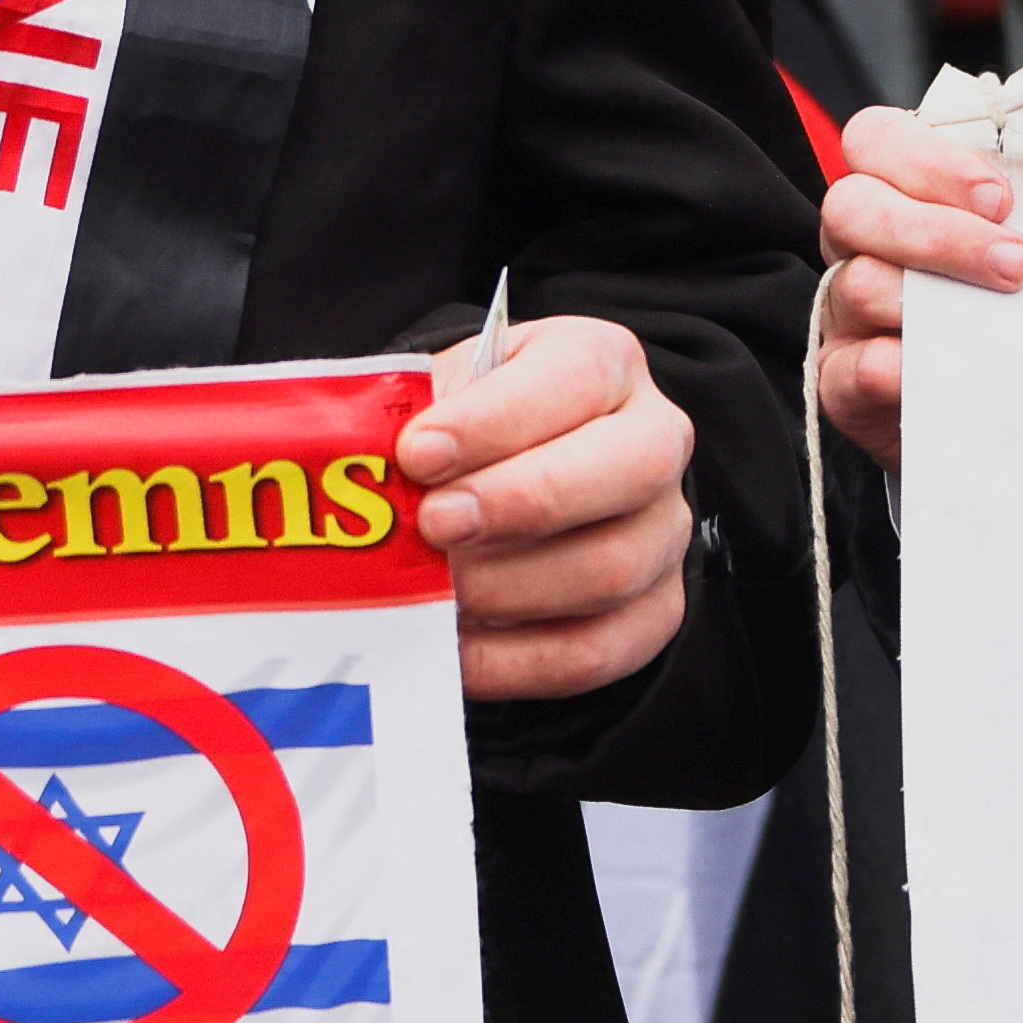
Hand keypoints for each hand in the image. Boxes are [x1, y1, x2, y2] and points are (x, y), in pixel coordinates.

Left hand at [408, 309, 693, 701]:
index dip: (495, 420)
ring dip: (509, 586)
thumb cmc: (465, 435)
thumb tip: (360, 469)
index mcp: (603, 363)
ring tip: (434, 590)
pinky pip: (597, 651)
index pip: (573, 376)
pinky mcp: (654, 612)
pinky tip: (454, 646)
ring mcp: (663, 532)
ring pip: (615, 567)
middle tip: (435, 525)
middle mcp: (655, 440)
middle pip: (630, 467)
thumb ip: (414, 418)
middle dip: (522, 501)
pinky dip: (514, 659)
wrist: (500, 488)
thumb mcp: (440, 398)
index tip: (416, 453)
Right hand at [808, 98, 1022, 470]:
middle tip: (1016, 263)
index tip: (1000, 199)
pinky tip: (924, 370)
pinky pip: (844, 370)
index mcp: (897, 190)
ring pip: (854, 285)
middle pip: (851, 206)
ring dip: (921, 300)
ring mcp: (845, 314)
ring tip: (987, 322)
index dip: (927, 160)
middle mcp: (859, 244)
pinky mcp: (843, 383)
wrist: (1017, 397)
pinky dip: (883, 367)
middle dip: (937, 233)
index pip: (875, 139)